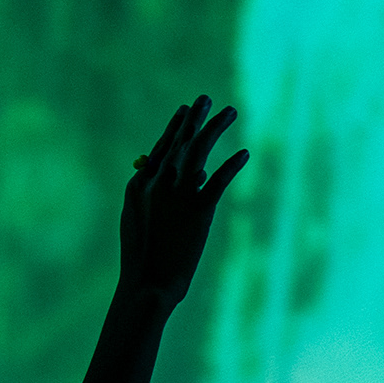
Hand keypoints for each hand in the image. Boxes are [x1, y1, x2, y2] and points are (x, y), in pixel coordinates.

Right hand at [116, 97, 248, 307]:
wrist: (146, 283)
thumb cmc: (143, 258)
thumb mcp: (143, 221)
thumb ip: (164, 195)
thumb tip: (196, 173)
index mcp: (139, 185)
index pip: (161, 148)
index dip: (176, 127)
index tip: (186, 110)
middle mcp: (157, 183)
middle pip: (181, 142)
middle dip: (195, 119)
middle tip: (207, 99)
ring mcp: (178, 195)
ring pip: (200, 152)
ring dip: (216, 129)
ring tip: (230, 112)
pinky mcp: (199, 210)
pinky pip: (219, 180)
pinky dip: (233, 165)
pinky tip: (244, 153)